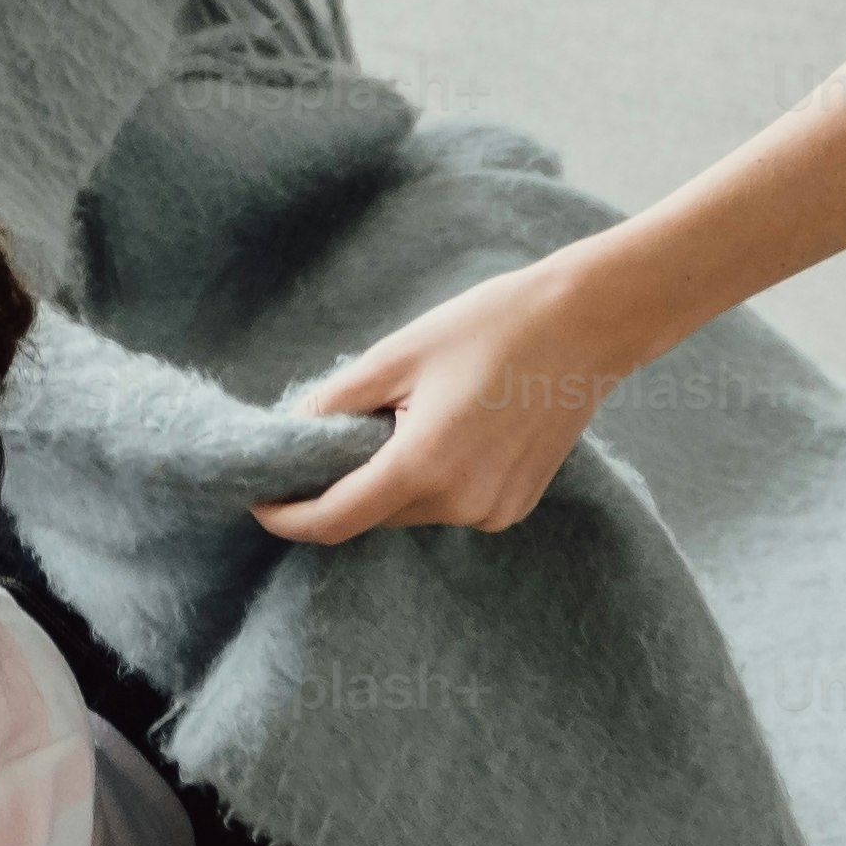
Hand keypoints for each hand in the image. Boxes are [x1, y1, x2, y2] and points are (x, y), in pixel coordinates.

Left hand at [252, 246, 652, 543]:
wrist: (587, 325)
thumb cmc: (491, 326)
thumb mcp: (398, 354)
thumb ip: (336, 403)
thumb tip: (292, 434)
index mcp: (423, 466)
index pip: (333, 520)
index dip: (286, 517)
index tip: (258, 500)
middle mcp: (460, 504)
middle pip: (371, 514)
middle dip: (339, 486)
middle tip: (328, 435)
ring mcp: (492, 512)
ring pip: (410, 511)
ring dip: (387, 479)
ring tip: (404, 416)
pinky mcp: (513, 507)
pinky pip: (448, 505)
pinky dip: (429, 480)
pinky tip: (448, 428)